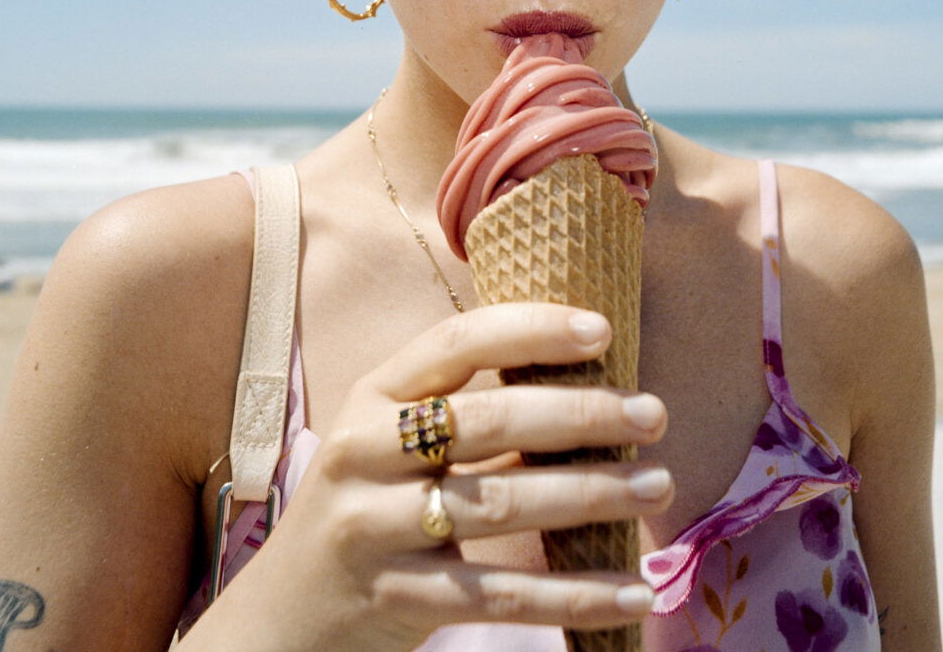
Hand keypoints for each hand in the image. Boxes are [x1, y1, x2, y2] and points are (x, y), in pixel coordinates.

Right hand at [187, 303, 670, 651]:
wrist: (285, 614)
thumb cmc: (366, 501)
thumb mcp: (390, 437)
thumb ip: (461, 404)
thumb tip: (583, 373)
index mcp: (372, 394)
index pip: (457, 343)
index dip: (532, 329)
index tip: (604, 331)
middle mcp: (365, 451)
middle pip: (488, 421)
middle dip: (582, 413)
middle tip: (654, 414)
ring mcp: (374, 528)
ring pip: (500, 506)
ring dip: (592, 494)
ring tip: (658, 485)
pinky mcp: (396, 599)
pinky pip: (501, 595)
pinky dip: (574, 595)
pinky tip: (633, 589)